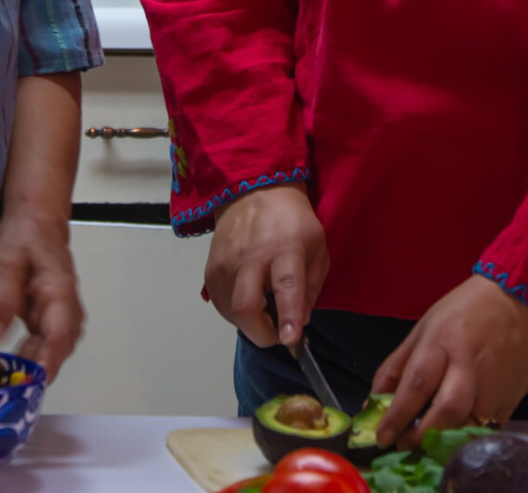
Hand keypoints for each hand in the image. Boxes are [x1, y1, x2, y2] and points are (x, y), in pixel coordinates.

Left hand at [0, 211, 83, 384]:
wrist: (36, 220)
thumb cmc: (24, 236)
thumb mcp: (5, 261)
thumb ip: (1, 297)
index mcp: (60, 291)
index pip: (60, 332)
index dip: (48, 359)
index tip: (33, 381)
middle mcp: (66, 308)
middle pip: (59, 347)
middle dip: (38, 369)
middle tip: (9, 385)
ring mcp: (59, 315)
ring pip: (53, 349)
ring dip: (33, 365)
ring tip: (5, 377)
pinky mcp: (47, 318)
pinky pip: (43, 344)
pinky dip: (29, 357)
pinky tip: (8, 365)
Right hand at [204, 183, 327, 348]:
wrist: (253, 190)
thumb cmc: (292, 221)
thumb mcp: (317, 247)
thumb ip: (312, 287)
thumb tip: (300, 322)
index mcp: (286, 248)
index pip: (286, 285)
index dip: (288, 315)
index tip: (290, 339)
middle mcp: (252, 256)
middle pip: (246, 306)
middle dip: (261, 333)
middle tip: (276, 334)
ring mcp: (226, 262)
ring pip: (231, 310)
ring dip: (250, 324)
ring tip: (265, 311)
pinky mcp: (210, 268)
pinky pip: (220, 303)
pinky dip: (235, 313)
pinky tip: (248, 301)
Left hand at [372, 274, 527, 446]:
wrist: (520, 302)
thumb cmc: (463, 312)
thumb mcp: (424, 328)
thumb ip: (397, 367)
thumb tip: (372, 402)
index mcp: (441, 342)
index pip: (415, 384)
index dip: (396, 415)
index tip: (382, 438)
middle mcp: (469, 366)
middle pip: (448, 409)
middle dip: (424, 434)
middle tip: (405, 446)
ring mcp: (495, 385)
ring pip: (470, 425)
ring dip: (446, 440)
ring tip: (427, 445)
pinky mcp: (513, 400)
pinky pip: (489, 429)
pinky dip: (469, 437)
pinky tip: (454, 437)